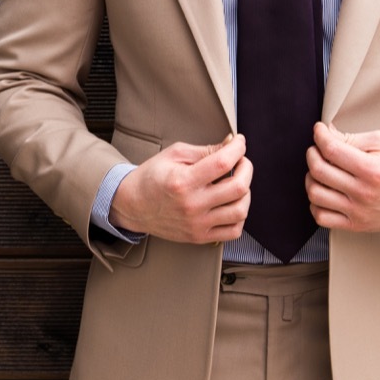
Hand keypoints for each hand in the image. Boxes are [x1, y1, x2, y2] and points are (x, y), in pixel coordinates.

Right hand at [109, 134, 250, 243]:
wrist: (132, 206)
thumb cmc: (151, 178)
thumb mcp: (174, 155)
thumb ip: (205, 150)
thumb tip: (231, 144)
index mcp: (183, 181)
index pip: (223, 162)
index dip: (238, 148)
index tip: (239, 142)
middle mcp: (192, 205)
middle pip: (238, 187)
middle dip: (246, 168)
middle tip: (240, 161)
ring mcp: (197, 224)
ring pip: (240, 211)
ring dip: (246, 193)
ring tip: (237, 183)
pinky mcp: (199, 237)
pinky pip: (233, 231)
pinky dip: (240, 216)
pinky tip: (231, 204)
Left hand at [305, 122, 379, 232]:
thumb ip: (353, 138)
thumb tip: (327, 134)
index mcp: (372, 169)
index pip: (332, 150)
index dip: (320, 136)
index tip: (319, 130)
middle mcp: (364, 192)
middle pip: (319, 170)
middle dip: (312, 154)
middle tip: (317, 149)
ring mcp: (358, 211)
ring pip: (315, 194)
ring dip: (311, 178)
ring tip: (319, 171)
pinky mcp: (356, 225)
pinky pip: (322, 217)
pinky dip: (315, 204)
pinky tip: (323, 192)